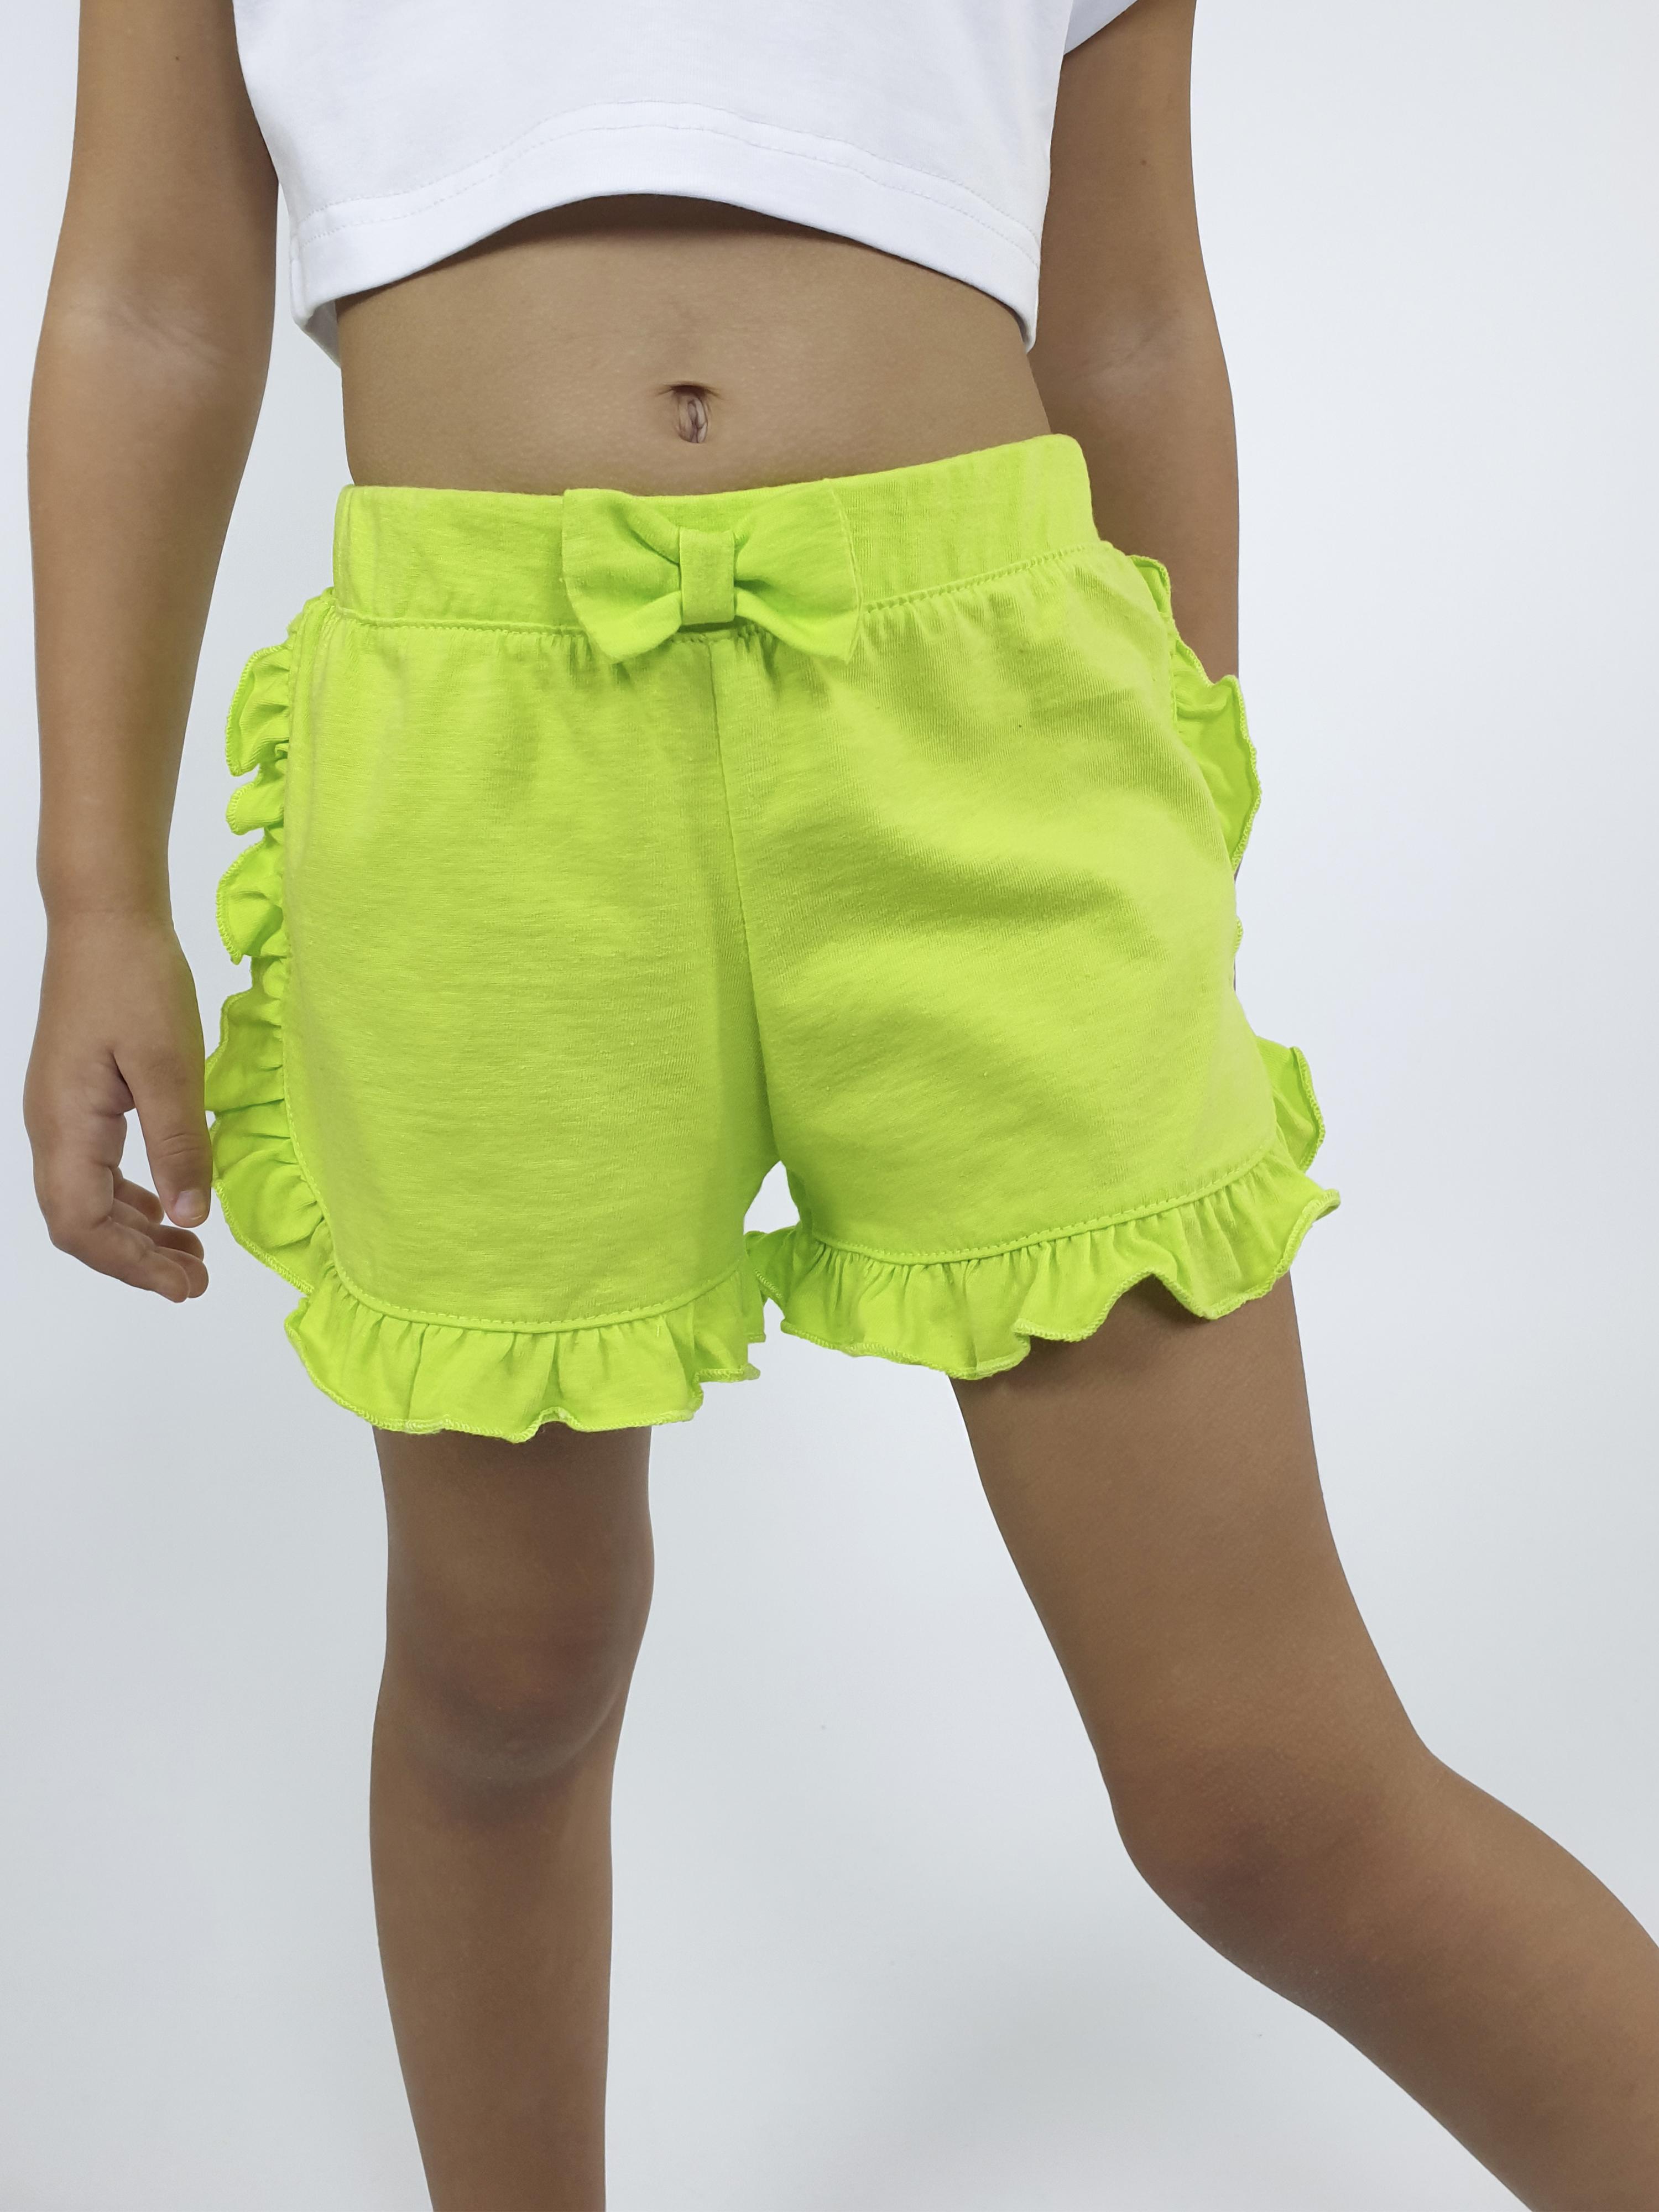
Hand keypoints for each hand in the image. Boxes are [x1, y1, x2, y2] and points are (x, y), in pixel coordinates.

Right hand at [25, 913, 212, 1300]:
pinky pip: (96, 1169)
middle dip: (135, 1260)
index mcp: (66, 1126)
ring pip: (88, 1199)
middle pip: (79, 1223)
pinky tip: (170, 1206)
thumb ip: (179, 1145)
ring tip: (193, 1255)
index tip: (185, 1284)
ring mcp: (60, 1113)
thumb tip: (192, 1219)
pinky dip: (132, 1198)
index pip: (81, 1226)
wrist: (105, 917)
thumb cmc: (135, 979)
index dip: (131, 1266)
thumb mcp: (171, 1065)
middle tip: (198, 1281)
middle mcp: (51, 1127)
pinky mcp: (78, 1098)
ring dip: (137, 1233)